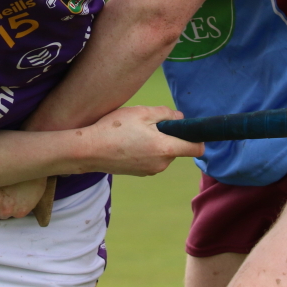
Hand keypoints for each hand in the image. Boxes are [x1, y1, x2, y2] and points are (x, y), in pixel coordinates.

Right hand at [82, 106, 205, 175]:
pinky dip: (146, 149)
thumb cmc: (114, 129)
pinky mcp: (140, 173)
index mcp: (166, 149)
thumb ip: (165, 114)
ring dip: (156, 142)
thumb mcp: (141, 112)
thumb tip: (180, 118)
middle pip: (177, 148)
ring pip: (163, 152)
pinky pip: (151, 158)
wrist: (89, 151)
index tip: (189, 128)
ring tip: (133, 132)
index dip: (197, 137)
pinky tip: (127, 142)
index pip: (197, 148)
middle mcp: (162, 164)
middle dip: (168, 135)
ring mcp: (150, 171)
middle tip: (147, 123)